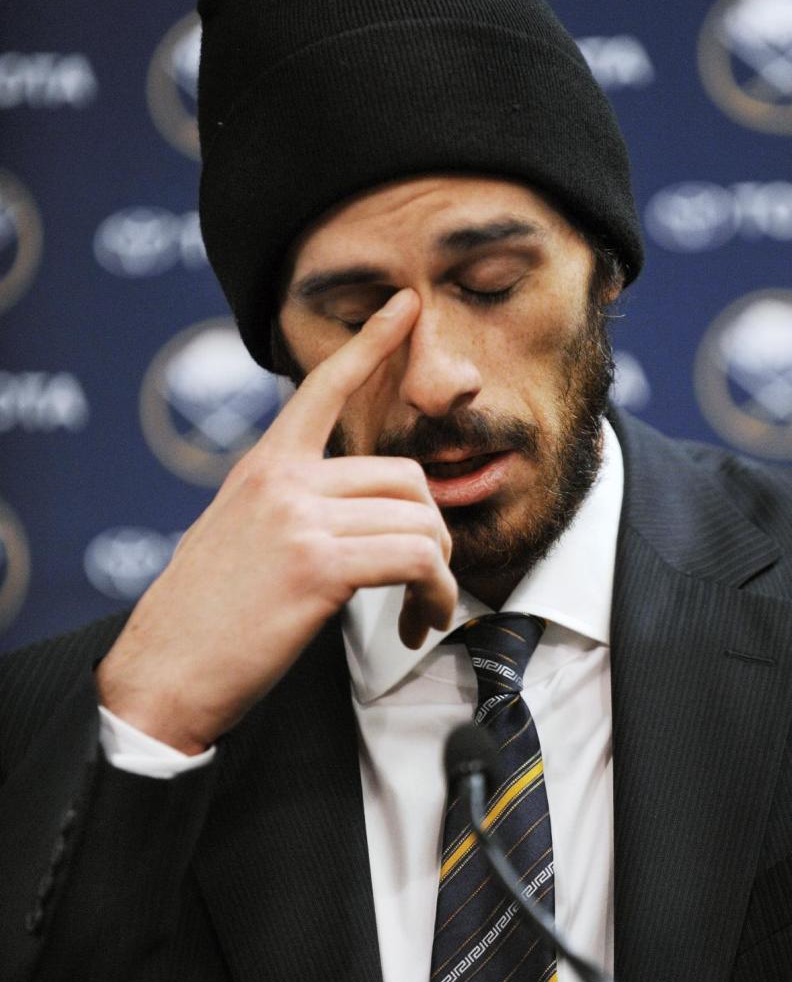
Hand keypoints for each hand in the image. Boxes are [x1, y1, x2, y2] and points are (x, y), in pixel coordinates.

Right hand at [96, 289, 455, 753]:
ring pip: (421, 522)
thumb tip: (352, 515)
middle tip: (423, 583)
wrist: (162, 674)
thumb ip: (289, 506)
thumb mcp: (237, 535)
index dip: (371, 344)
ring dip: (438, 576)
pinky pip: (417, 561)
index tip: (406, 306)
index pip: (322, 389)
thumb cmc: (203, 617)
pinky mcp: (318, 567)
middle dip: (431, 533)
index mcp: (264, 469)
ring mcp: (299, 520)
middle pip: (406, 476)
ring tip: (420, 612)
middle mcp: (283, 482)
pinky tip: (419, 624)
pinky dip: (435, 596)